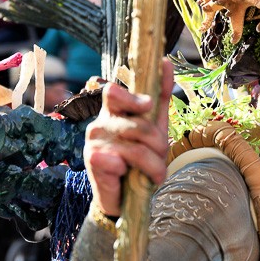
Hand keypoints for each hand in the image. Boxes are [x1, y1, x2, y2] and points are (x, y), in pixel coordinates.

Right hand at [83, 58, 173, 216]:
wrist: (125, 198)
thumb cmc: (139, 160)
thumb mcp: (155, 127)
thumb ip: (160, 96)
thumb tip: (166, 62)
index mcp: (113, 111)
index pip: (113, 92)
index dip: (132, 98)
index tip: (148, 106)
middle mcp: (100, 123)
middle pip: (138, 126)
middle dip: (158, 145)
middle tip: (161, 158)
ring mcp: (93, 142)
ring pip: (136, 147)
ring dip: (153, 165)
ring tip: (154, 173)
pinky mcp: (92, 160)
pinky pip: (121, 161)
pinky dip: (136, 173)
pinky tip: (130, 177)